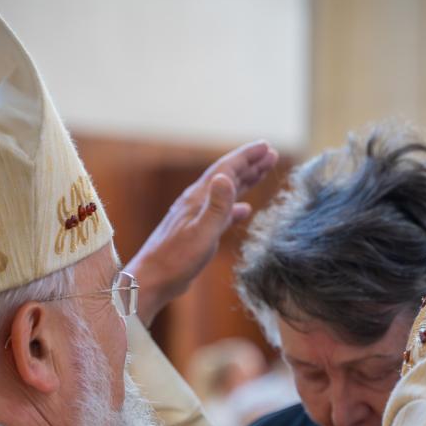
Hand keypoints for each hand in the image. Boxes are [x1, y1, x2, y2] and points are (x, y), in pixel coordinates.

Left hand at [125, 140, 278, 325]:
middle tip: (271, 154)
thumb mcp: (202, 233)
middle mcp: (197, 202)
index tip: (266, 146)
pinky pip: (222, 213)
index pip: (226, 169)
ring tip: (262, 173)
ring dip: (245, 182)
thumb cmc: (176, 260)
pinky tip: (245, 210)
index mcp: (198, 199)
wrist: (153, 280)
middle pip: (227, 176)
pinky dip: (235, 208)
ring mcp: (197, 217)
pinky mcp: (198, 232)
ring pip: (226, 193)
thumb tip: (226, 177)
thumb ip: (216, 206)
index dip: (247, 157)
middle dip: (250, 164)